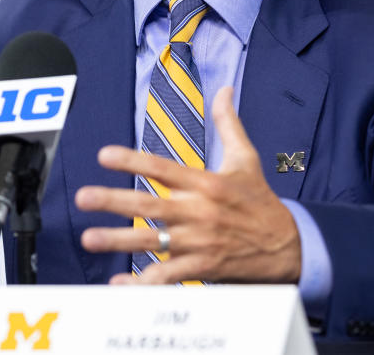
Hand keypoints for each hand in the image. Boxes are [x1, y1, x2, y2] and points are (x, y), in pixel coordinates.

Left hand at [75, 86, 300, 284]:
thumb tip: (224, 90)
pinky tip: (120, 284)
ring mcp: (200, 241)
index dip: (133, 160)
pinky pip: (169, 275)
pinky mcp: (203, 267)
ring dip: (119, 240)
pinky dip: (144, 282)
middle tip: (83, 197)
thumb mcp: (247, 159)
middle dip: (113, 201)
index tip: (104, 155)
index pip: (163, 167)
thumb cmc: (261, 202)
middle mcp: (199, 211)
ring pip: (152, 240)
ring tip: (90, 237)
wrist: (290, 246)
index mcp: (206, 183)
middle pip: (149, 204)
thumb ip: (228, 124)